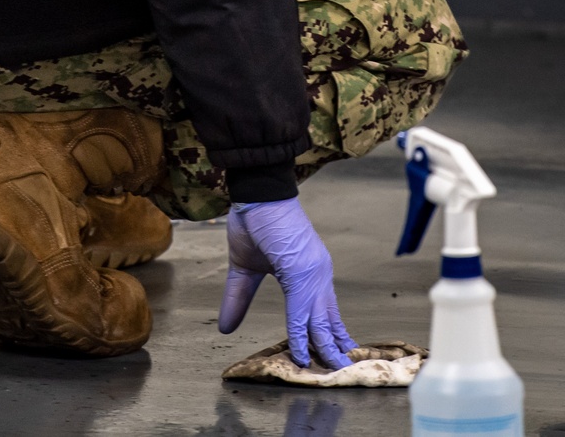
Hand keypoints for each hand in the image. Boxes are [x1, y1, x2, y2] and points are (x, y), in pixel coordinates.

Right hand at [219, 197, 355, 370]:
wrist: (256, 191)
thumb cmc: (254, 219)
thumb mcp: (243, 267)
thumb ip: (237, 296)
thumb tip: (225, 326)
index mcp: (309, 271)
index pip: (324, 310)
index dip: (328, 334)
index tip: (333, 355)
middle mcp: (318, 274)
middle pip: (328, 320)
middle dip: (333, 348)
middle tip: (340, 373)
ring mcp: (313, 274)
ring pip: (320, 321)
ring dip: (324, 349)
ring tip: (331, 373)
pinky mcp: (301, 272)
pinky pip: (301, 313)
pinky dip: (300, 336)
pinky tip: (302, 355)